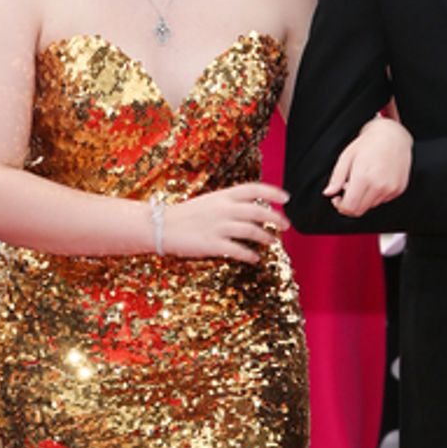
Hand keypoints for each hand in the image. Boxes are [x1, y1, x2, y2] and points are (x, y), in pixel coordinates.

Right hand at [161, 181, 288, 262]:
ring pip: (252, 231)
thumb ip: (229, 204)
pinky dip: (251, 255)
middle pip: (258, 211)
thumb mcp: (209, 202)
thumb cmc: (186, 215)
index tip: (286, 198)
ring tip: (272, 242)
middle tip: (286, 225)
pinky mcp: (212, 244)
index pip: (254, 189)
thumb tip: (252, 209)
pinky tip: (255, 258)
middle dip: (276, 218)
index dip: (273, 192)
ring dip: (266, 237)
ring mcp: (218, 227)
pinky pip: (239, 250)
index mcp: (223, 196)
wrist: (160, 226)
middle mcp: (223, 209)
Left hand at [325, 115, 412, 215]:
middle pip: (360, 210)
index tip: (337, 198)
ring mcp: (391, 188)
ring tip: (362, 181)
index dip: (340, 206)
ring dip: (363, 198)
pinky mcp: (399, 189)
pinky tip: (374, 179)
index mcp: (364, 177)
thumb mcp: (346, 156)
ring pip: (371, 206)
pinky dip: (375, 195)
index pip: (349, 207)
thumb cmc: (369, 143)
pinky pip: (383, 200)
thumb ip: (336, 178)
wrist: (393, 135)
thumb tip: (328, 193)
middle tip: (347, 190)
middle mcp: (379, 186)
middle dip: (350, 204)